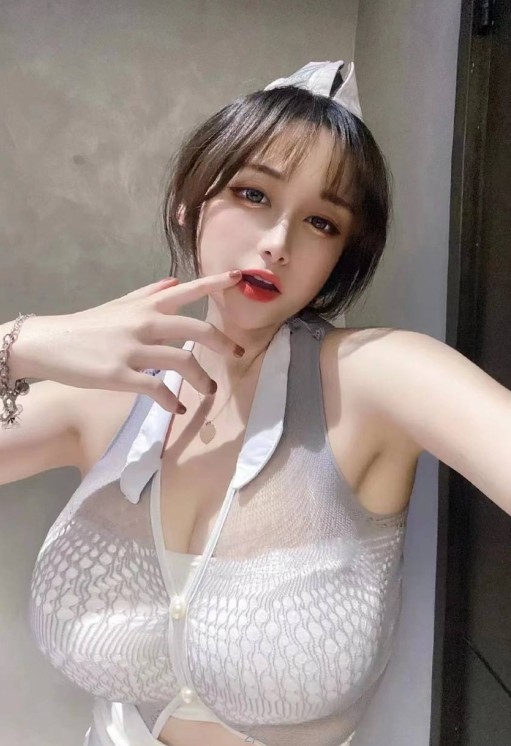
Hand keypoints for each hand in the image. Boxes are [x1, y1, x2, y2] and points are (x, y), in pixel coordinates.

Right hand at [15, 271, 244, 412]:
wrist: (49, 342)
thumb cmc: (87, 325)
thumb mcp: (119, 305)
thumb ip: (148, 294)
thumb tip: (174, 282)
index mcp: (146, 306)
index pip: (187, 291)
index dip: (214, 284)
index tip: (240, 277)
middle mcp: (144, 323)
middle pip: (196, 330)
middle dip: (223, 343)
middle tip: (238, 354)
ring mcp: (133, 349)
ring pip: (182, 362)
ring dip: (201, 380)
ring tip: (208, 391)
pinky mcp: (121, 374)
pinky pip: (157, 389)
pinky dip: (171, 401)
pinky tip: (177, 408)